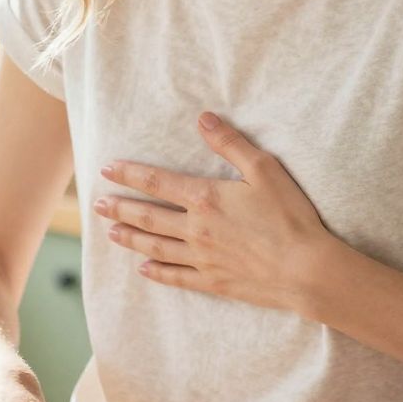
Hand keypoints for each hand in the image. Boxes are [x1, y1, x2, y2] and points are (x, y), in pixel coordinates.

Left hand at [93, 111, 335, 311]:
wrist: (305, 269)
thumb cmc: (290, 216)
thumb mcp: (265, 170)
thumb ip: (231, 144)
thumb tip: (203, 119)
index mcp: (206, 198)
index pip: (157, 182)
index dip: (130, 174)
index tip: (107, 169)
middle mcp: (196, 229)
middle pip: (148, 216)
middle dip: (120, 207)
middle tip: (97, 203)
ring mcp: (202, 258)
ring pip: (156, 247)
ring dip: (131, 238)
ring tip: (110, 232)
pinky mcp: (213, 282)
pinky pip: (176, 276)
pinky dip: (157, 273)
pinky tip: (143, 269)